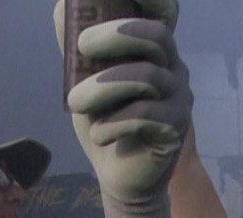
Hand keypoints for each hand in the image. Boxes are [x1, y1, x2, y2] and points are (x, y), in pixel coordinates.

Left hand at [57, 0, 189, 217]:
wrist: (119, 176)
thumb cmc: (105, 121)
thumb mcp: (85, 81)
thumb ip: (78, 48)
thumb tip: (64, 7)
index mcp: (152, 51)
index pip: (164, 12)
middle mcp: (172, 67)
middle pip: (156, 36)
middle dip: (116, 35)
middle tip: (81, 46)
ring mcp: (178, 97)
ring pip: (145, 77)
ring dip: (102, 88)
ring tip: (74, 103)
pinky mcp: (175, 128)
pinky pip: (144, 116)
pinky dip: (113, 124)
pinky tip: (100, 133)